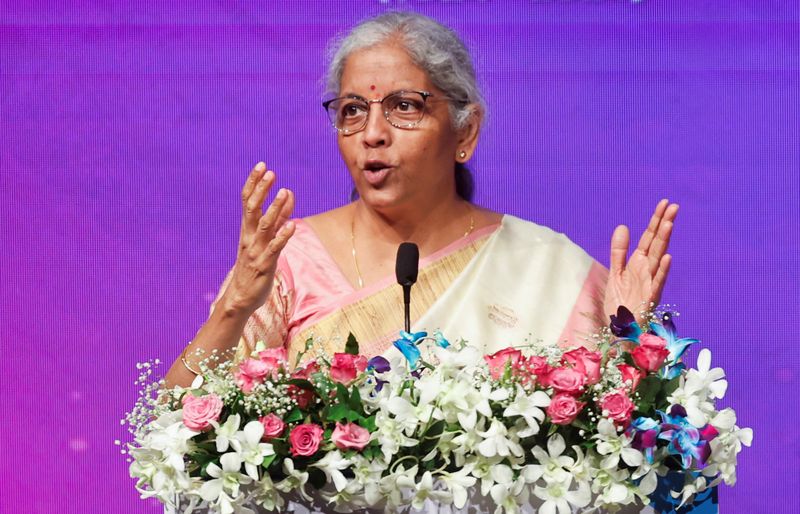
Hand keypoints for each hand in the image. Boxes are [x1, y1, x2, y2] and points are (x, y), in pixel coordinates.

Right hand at [221, 162, 295, 315]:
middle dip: (261, 190)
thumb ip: (278, 217)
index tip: (262, 165)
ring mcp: (256, 251)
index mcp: (247, 230)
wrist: (240, 298)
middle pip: (253, 209)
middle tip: (270, 173)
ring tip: (284, 192)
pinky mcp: (265, 265)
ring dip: (275, 209)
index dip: (254, 183)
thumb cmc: (254, 267)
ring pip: (265, 226)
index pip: (247, 201)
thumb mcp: (265, 239)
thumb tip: (289, 194)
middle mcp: (249, 238)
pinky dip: (283, 237)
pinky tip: (292, 226)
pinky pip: (275, 249)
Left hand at [603, 199, 677, 319]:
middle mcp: (647, 269)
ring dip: (664, 241)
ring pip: (658, 258)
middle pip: (657, 243)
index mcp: (639, 262)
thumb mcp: (615, 272)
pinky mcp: (649, 297)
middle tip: (673, 206)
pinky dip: (661, 270)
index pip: (649, 237)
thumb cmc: (620, 301)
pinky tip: (666, 257)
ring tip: (669, 224)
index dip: (656, 220)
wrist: (621, 327)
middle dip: (664, 224)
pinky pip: (657, 282)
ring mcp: (650, 282)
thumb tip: (623, 226)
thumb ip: (619, 250)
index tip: (664, 202)